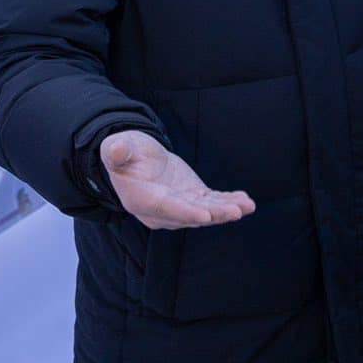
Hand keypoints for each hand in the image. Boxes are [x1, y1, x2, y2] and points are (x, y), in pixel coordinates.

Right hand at [100, 129, 255, 229]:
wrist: (135, 158)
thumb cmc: (125, 152)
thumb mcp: (118, 147)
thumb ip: (117, 150)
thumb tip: (114, 148)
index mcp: (142, 199)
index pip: (166, 208)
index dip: (186, 212)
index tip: (205, 215)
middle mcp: (162, 210)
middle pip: (190, 214)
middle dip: (214, 214)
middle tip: (236, 211)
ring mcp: (179, 206)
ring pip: (205, 211)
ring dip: (226, 209)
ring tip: (246, 205)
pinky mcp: (192, 199)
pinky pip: (212, 203)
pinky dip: (228, 201)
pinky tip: (247, 201)